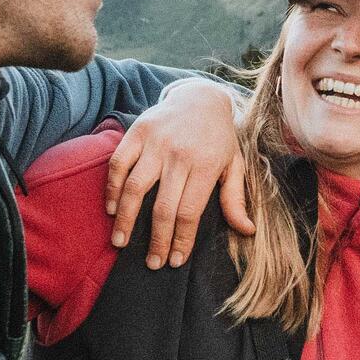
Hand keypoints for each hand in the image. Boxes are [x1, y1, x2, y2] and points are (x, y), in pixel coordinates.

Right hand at [106, 81, 255, 268]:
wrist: (201, 96)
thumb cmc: (219, 138)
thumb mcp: (234, 165)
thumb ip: (236, 199)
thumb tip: (247, 231)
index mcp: (206, 165)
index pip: (190, 212)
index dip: (181, 240)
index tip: (175, 261)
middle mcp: (180, 154)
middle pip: (163, 207)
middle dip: (156, 240)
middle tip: (152, 263)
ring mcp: (156, 142)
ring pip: (135, 188)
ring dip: (126, 219)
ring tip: (120, 243)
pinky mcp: (137, 131)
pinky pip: (119, 164)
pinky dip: (112, 188)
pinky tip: (112, 209)